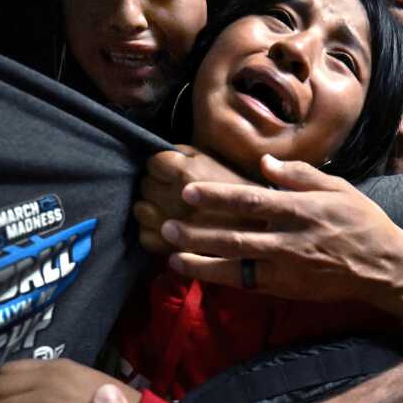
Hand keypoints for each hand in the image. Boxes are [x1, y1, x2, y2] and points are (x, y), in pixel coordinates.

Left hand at [135, 145, 264, 253]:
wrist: (261, 228)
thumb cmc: (240, 189)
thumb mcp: (216, 160)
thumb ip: (187, 154)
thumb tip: (162, 152)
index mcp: (187, 174)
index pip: (152, 163)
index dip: (161, 165)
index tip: (172, 170)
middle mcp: (175, 200)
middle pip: (145, 185)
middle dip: (156, 184)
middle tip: (171, 189)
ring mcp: (172, 226)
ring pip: (140, 211)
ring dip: (149, 208)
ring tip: (166, 208)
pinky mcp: (174, 250)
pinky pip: (145, 237)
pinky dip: (151, 233)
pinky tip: (166, 229)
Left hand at [161, 154, 402, 308]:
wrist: (384, 267)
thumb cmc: (362, 222)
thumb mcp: (338, 189)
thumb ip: (300, 175)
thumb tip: (264, 161)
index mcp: (302, 210)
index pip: (252, 201)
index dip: (217, 196)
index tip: (188, 191)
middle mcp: (291, 241)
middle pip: (236, 235)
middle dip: (198, 232)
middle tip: (166, 226)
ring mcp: (287, 268)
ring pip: (237, 265)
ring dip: (202, 260)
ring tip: (171, 255)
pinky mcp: (286, 288)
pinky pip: (247, 283)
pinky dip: (221, 278)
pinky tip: (198, 272)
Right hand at [389, 108, 402, 190]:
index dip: (401, 158)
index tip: (399, 175)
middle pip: (396, 134)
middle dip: (391, 157)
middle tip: (392, 174)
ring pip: (387, 131)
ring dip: (386, 152)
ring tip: (390, 167)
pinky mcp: (396, 118)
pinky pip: (384, 131)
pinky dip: (383, 147)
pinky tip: (387, 158)